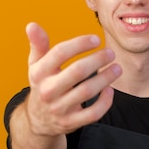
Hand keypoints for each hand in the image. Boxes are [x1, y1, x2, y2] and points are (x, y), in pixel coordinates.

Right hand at [25, 22, 120, 137]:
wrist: (37, 120)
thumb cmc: (42, 85)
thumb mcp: (35, 65)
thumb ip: (38, 45)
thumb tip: (31, 25)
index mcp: (38, 73)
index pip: (60, 53)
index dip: (80, 44)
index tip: (96, 39)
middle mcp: (48, 91)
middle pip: (77, 71)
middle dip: (97, 60)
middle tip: (111, 53)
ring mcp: (60, 108)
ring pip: (87, 92)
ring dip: (106, 78)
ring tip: (117, 68)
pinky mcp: (71, 123)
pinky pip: (92, 113)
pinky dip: (105, 102)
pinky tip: (109, 90)